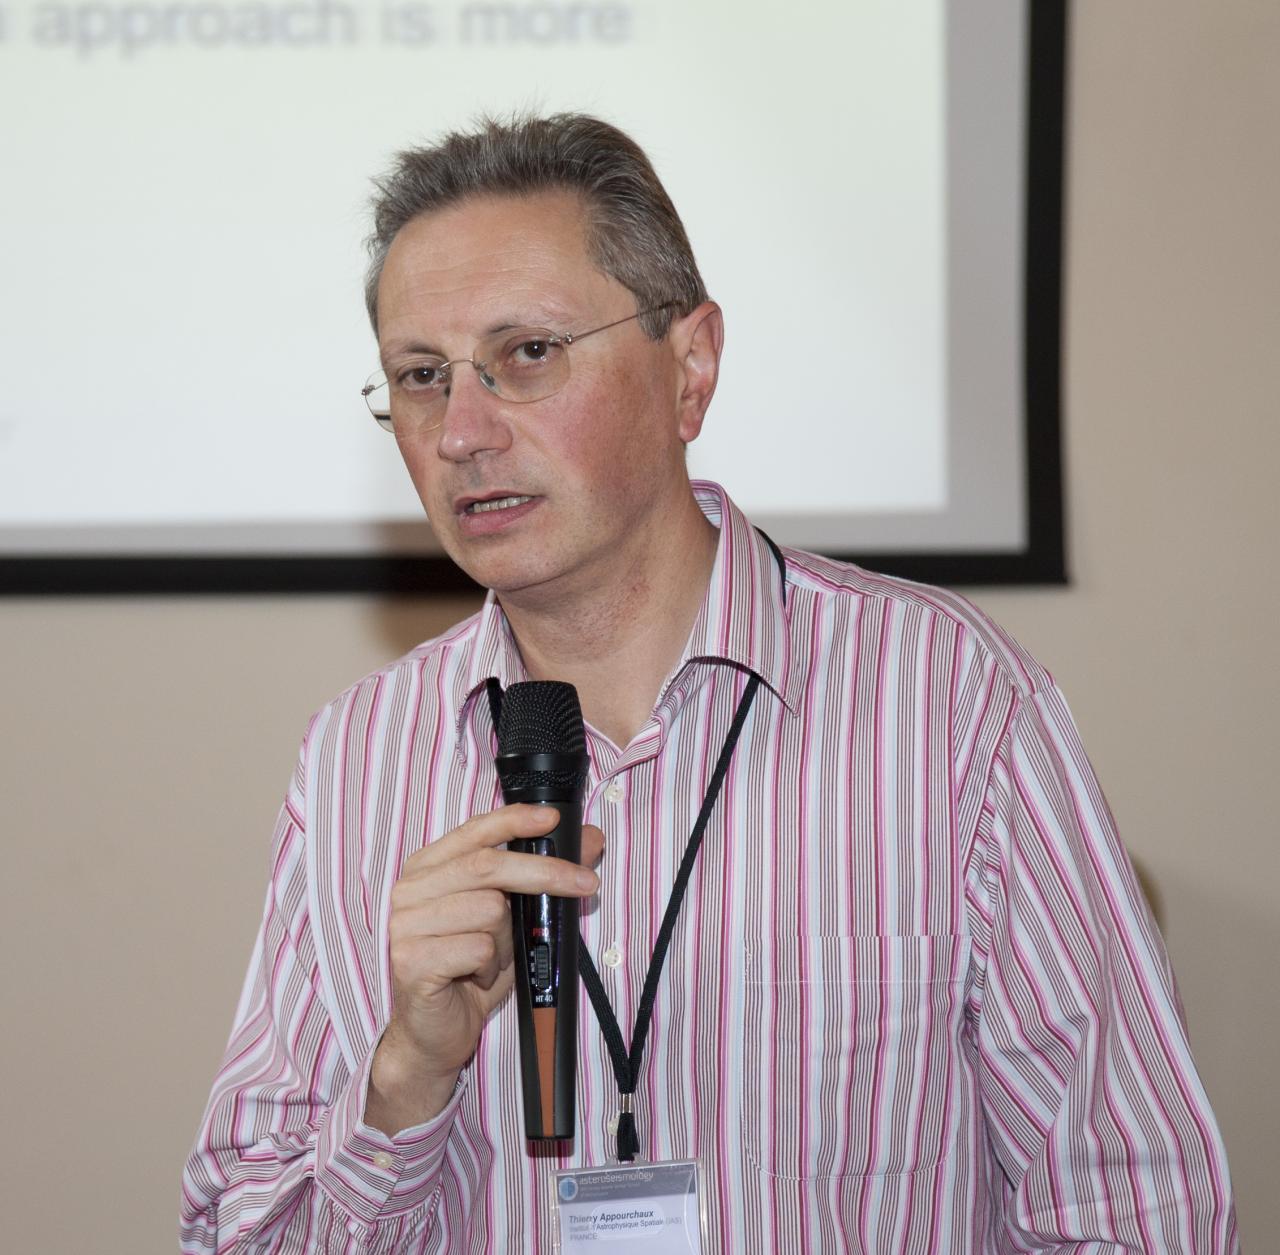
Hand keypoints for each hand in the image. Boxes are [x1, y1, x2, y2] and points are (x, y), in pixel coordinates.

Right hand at [366, 805, 603, 1134]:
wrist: (435, 1035)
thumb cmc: (471, 971)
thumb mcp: (513, 919)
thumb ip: (543, 876)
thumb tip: (589, 839)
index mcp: (427, 869)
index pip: (474, 831)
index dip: (514, 820)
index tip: (552, 819)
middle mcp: (410, 890)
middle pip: (487, 866)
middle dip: (545, 872)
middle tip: (586, 883)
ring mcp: (405, 925)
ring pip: (489, 910)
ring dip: (506, 940)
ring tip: (490, 960)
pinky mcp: (411, 960)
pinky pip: (478, 948)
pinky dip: (491, 967)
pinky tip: (474, 977)